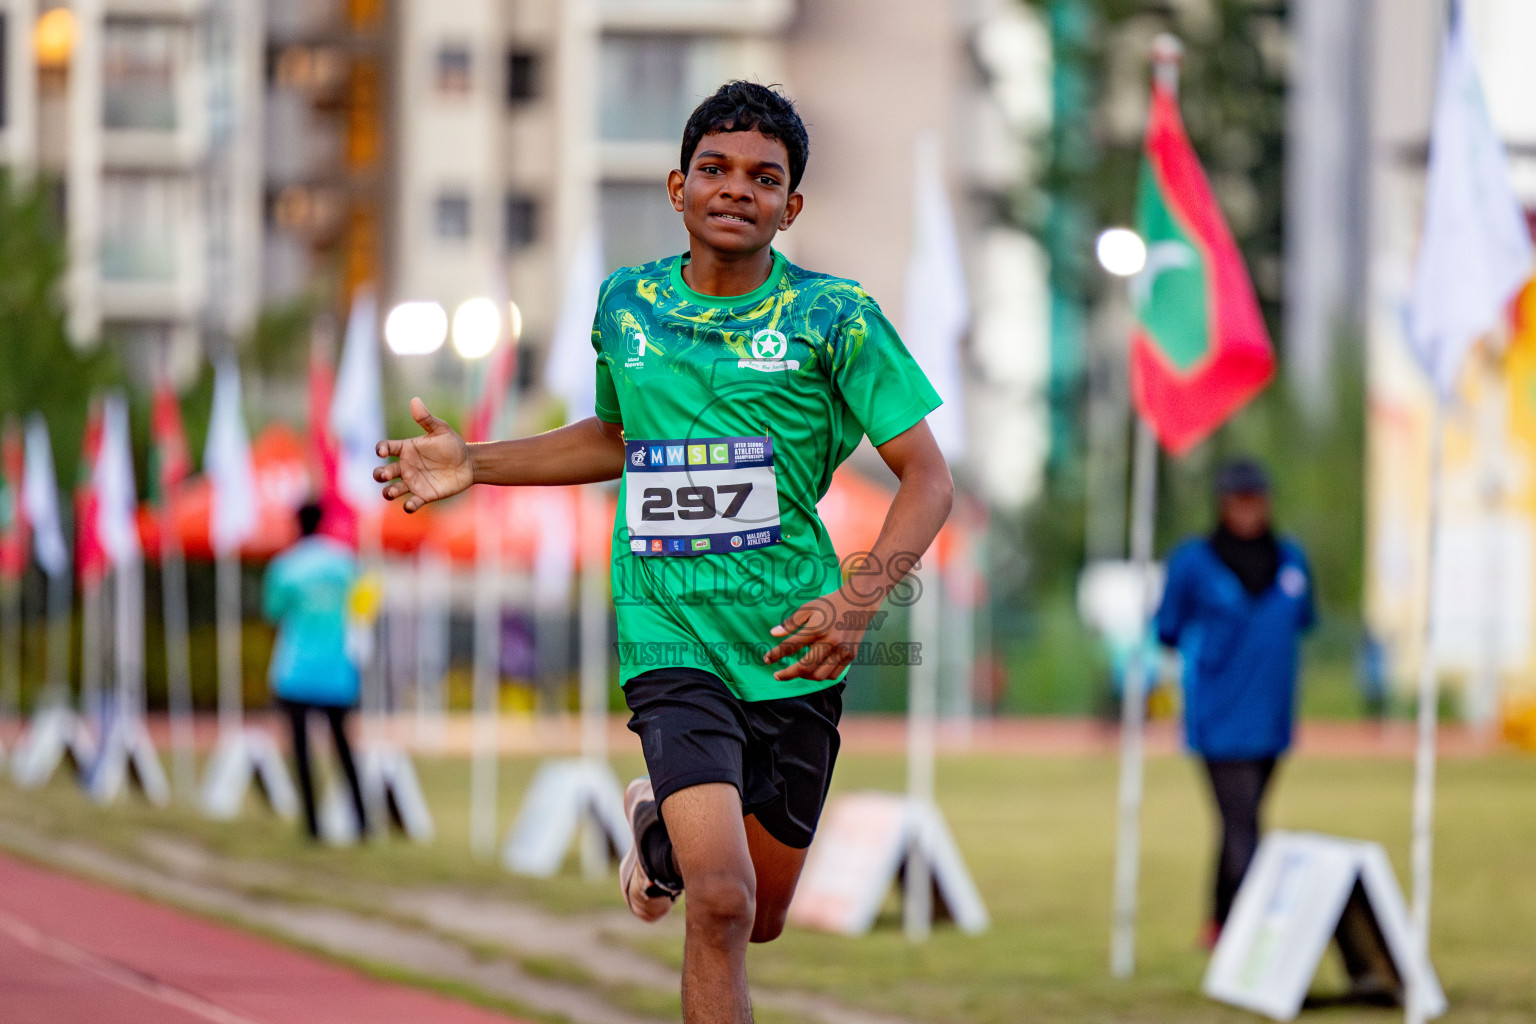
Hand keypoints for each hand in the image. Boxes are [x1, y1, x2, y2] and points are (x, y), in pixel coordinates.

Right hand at [373, 397, 473, 512]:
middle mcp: (405, 466)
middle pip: (383, 473)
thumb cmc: (453, 444)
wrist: (469, 463)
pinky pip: (411, 502)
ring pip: (392, 490)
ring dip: (388, 492)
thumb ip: (426, 419)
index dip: (381, 449)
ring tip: (392, 491)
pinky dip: (408, 505)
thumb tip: (415, 400)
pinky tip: (409, 505)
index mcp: (406, 449)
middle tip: (386, 474)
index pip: (386, 448)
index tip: (382, 451)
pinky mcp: (423, 495)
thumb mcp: (441, 430)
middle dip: (380, 474)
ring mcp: (413, 482)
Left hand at [763, 589, 873, 682]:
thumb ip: (790, 623)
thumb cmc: (830, 604)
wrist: (859, 603)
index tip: (766, 659)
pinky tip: (814, 671)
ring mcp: (841, 650)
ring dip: (804, 677)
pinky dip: (822, 676)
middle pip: (804, 667)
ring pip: (819, 676)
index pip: (790, 647)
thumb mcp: (808, 608)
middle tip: (778, 675)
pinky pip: (833, 675)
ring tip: (798, 672)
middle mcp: (829, 642)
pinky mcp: (850, 655)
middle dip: (788, 674)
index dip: (775, 655)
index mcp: (816, 628)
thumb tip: (773, 634)